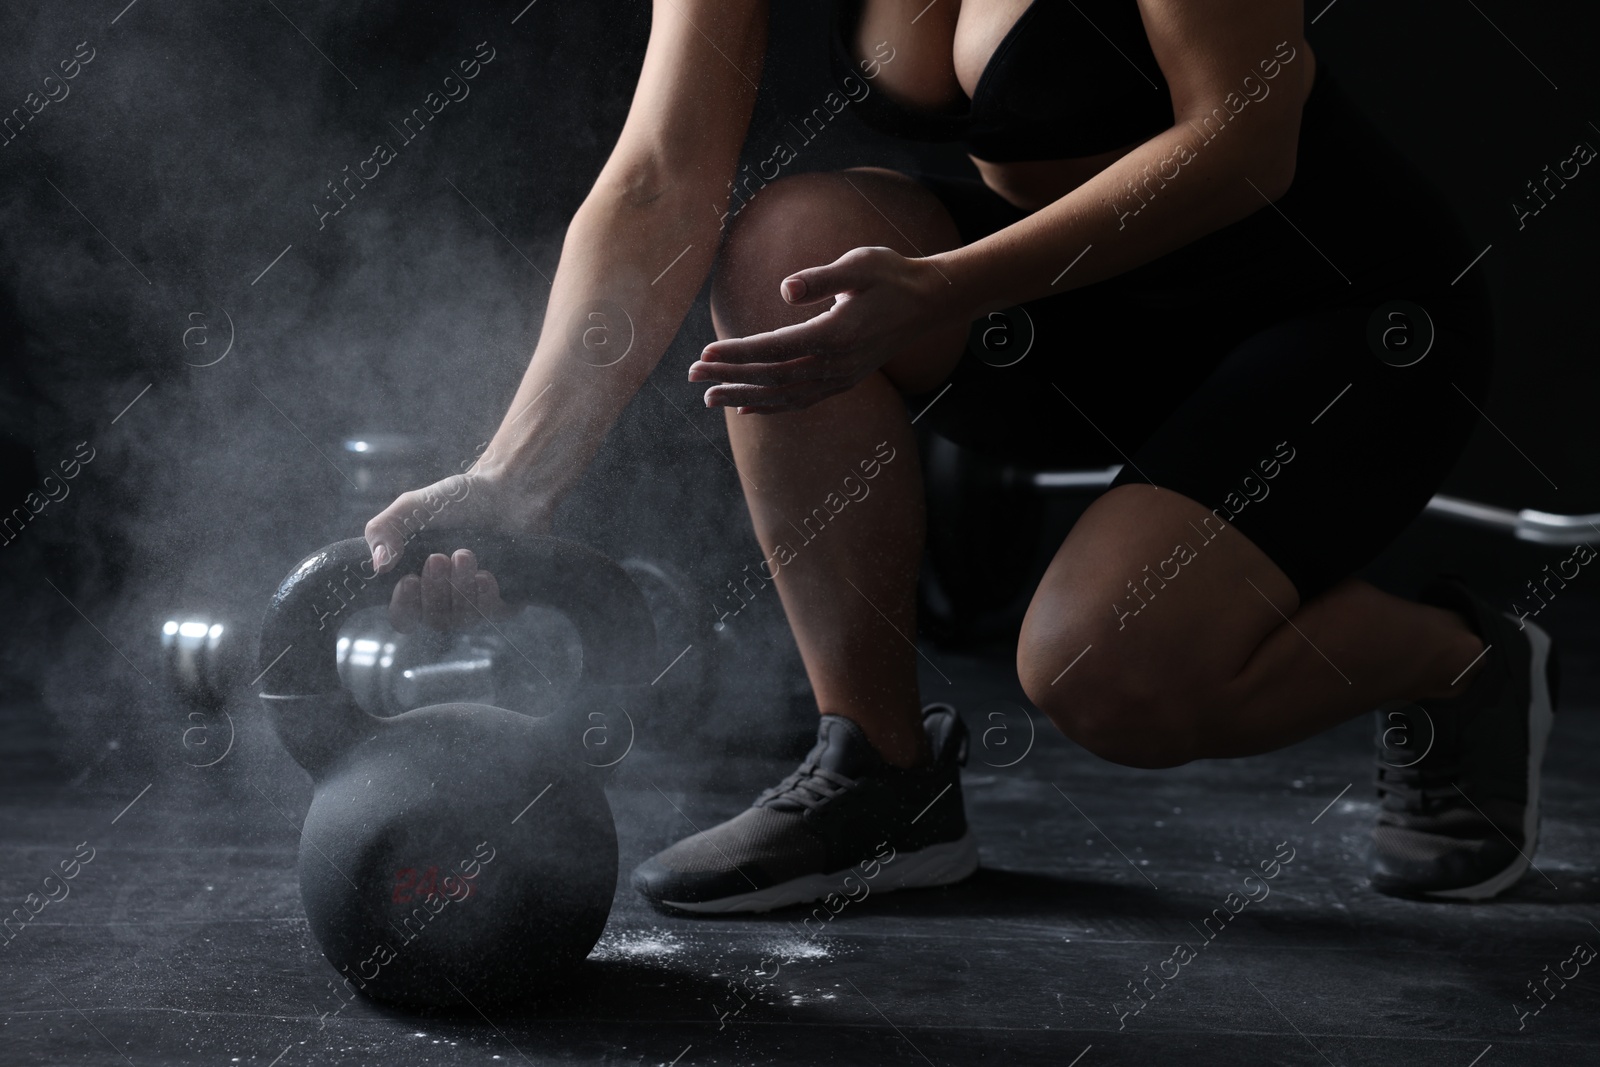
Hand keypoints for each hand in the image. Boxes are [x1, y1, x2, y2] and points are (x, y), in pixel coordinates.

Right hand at [363, 463, 549, 632]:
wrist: (504, 489)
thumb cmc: (456, 501)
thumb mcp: (412, 508)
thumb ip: (385, 530)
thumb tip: (378, 566)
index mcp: (419, 583)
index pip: (404, 617)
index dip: (404, 607)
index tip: (409, 581)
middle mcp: (447, 599)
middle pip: (433, 620)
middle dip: (434, 589)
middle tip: (437, 558)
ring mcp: (476, 602)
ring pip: (462, 619)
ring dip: (460, 589)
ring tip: (463, 554)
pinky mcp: (506, 600)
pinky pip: (492, 614)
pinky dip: (485, 597)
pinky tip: (485, 575)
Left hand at [689, 246, 953, 412]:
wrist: (928, 303)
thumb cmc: (891, 276)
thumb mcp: (860, 264)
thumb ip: (822, 277)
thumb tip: (786, 288)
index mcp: (835, 335)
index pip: (774, 349)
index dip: (737, 354)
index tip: (704, 353)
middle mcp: (835, 365)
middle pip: (771, 376)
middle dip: (728, 376)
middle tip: (691, 374)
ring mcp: (840, 378)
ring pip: (783, 395)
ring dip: (744, 397)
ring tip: (709, 398)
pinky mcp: (843, 382)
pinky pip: (801, 401)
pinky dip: (772, 406)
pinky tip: (747, 409)